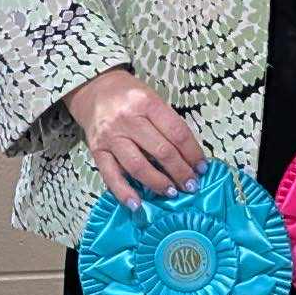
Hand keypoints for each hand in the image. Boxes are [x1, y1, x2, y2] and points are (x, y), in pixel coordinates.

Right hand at [63, 68, 207, 208]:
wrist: (93, 88)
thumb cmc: (129, 96)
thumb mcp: (152, 99)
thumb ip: (168, 124)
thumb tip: (189, 157)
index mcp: (146, 103)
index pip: (177, 133)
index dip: (193, 153)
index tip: (202, 168)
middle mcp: (127, 119)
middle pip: (161, 151)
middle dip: (180, 172)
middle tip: (192, 185)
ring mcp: (110, 137)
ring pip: (138, 166)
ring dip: (158, 183)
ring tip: (172, 193)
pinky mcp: (96, 150)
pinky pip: (111, 176)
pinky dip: (124, 193)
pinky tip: (137, 205)